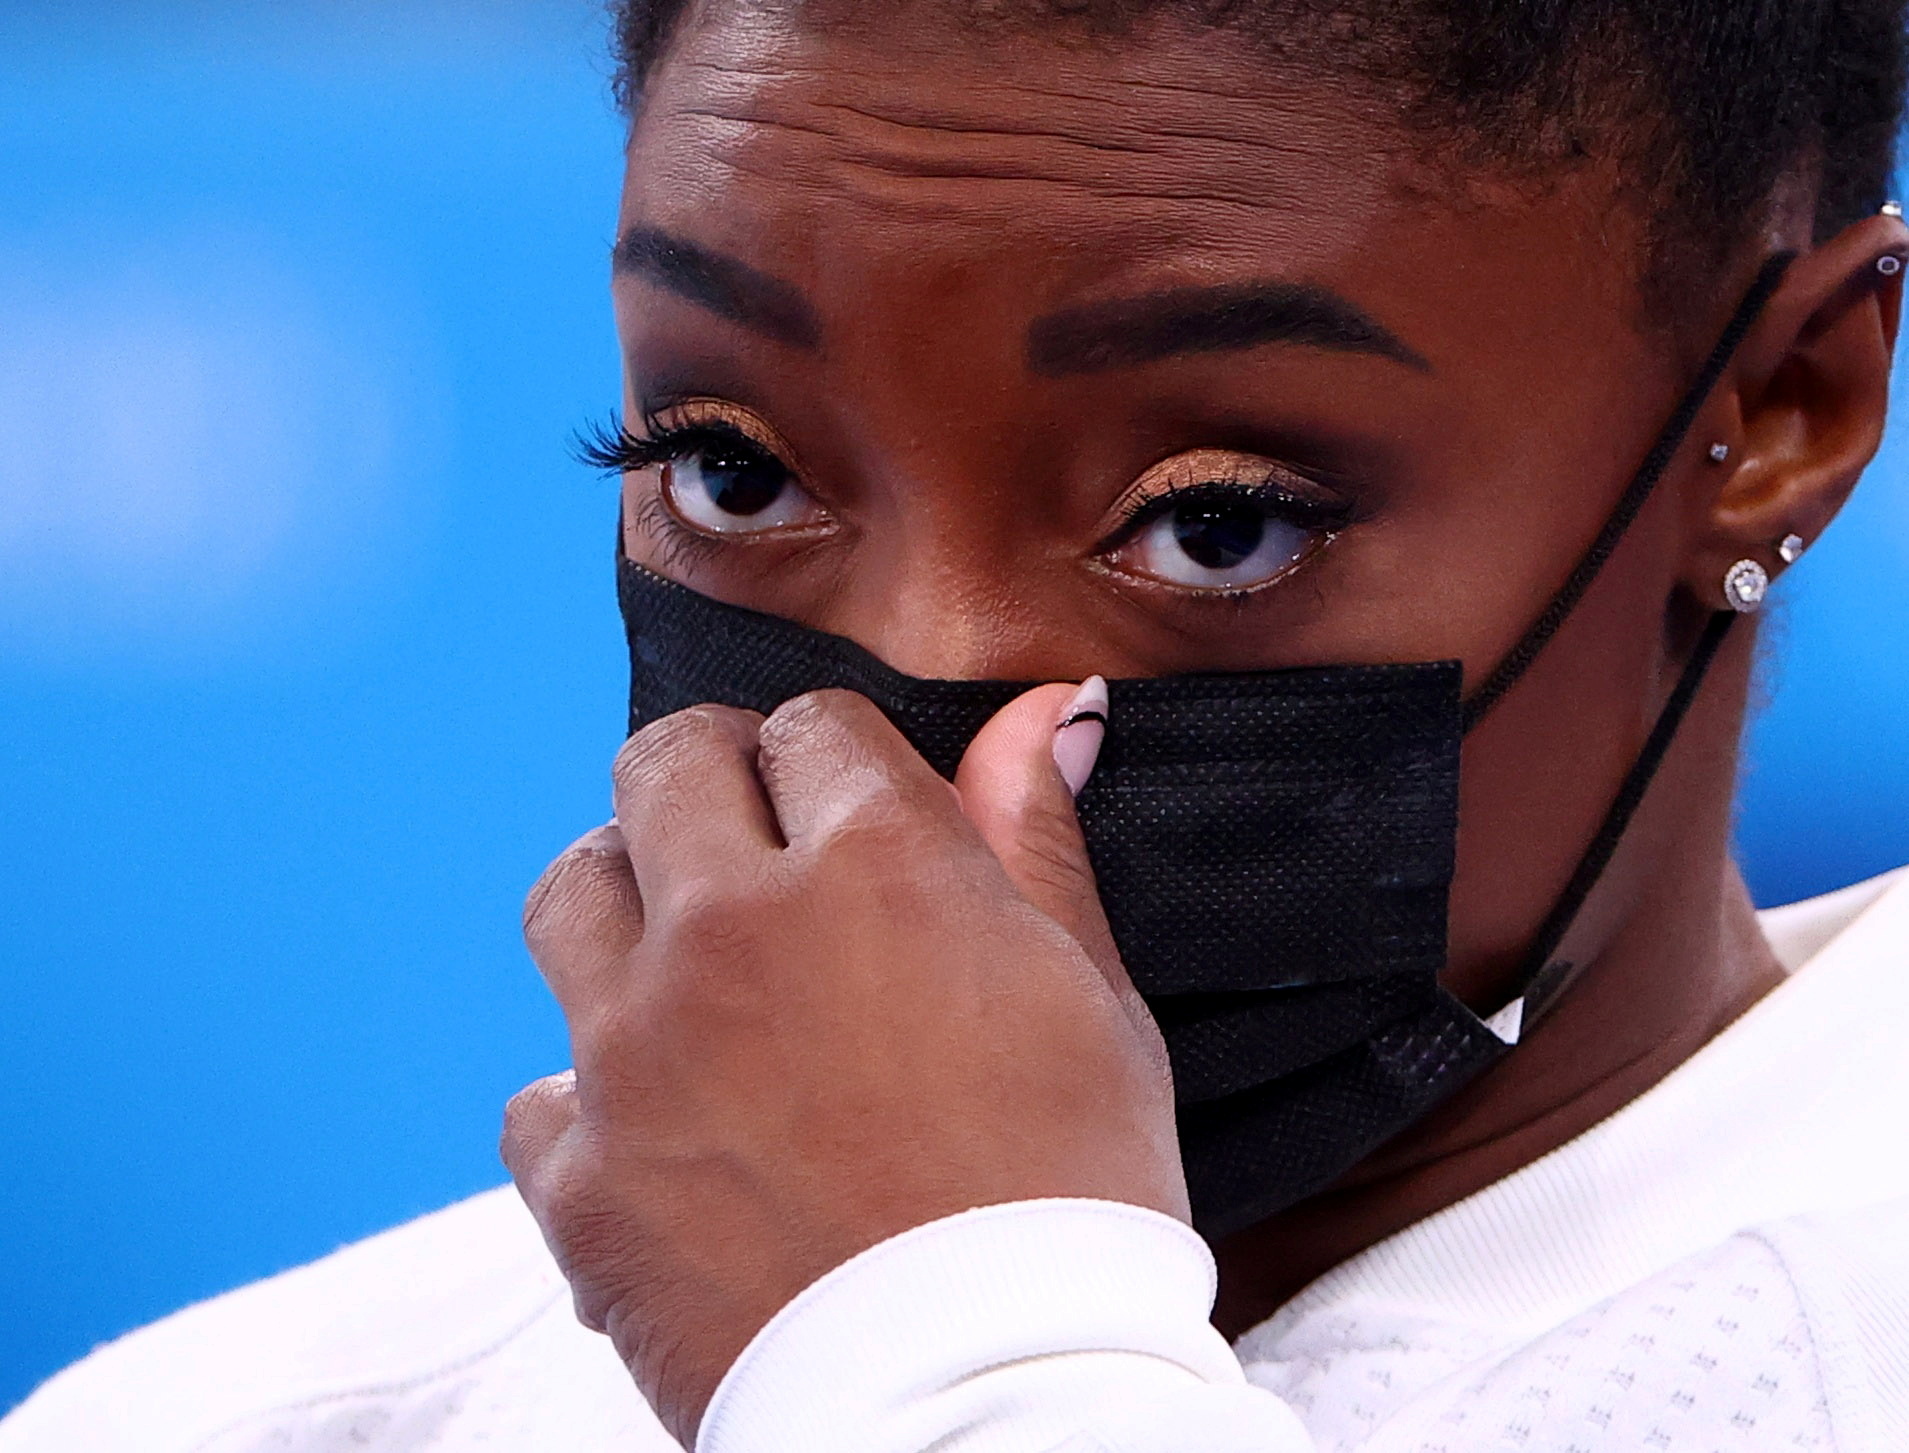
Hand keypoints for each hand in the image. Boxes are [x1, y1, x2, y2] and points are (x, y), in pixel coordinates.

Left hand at [501, 686, 1184, 1444]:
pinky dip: (592, 1099)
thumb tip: (1051, 711)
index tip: (851, 808)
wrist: (989, 1405)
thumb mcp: (1087, 1001)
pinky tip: (661, 1131)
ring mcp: (636, 1053)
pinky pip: (540, 1091)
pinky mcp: (579, 1179)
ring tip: (686, 959)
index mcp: (878, 868)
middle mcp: (735, 931)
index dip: (837, 760)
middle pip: (664, 766)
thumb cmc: (1068, 1201)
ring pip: (570, 893)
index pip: (811, 727)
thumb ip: (1037, 840)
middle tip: (756, 845)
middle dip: (714, 782)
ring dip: (626, 901)